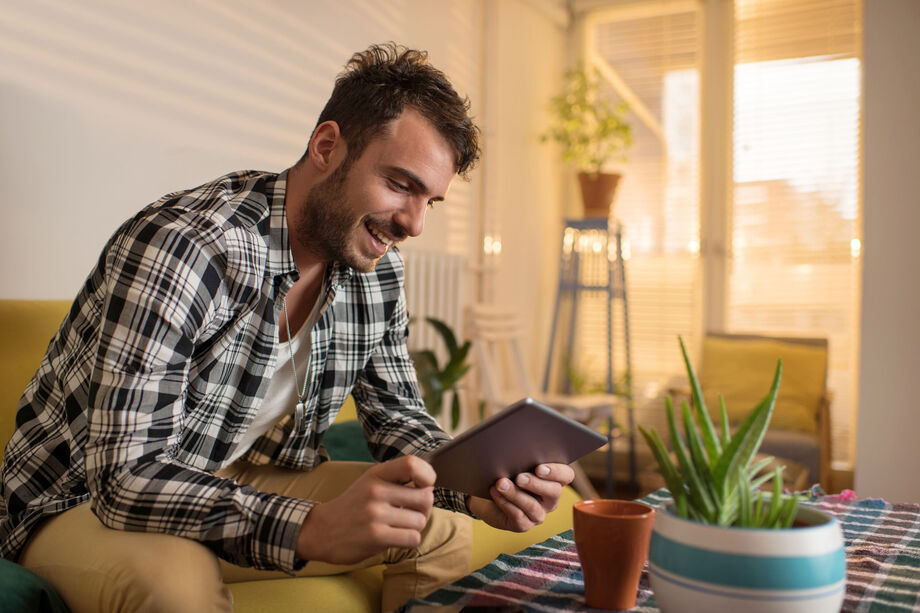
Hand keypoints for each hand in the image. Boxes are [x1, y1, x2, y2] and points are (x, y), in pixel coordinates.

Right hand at [296, 455, 434, 564]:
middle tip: (411, 513)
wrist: (321, 531)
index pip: (412, 464)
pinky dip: (409, 541)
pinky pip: (412, 539)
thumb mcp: (370, 483)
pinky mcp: (376, 537)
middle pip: (425, 497)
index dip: (427, 475)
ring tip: (398, 527)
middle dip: (424, 509)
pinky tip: (395, 538)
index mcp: (376, 474)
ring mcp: (375, 514)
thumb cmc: (353, 507)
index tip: (424, 486)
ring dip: (414, 527)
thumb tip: (430, 488)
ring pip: (420, 521)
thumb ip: (398, 480)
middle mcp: (376, 491)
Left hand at [467, 463, 574, 531]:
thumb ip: (522, 458)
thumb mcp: (515, 463)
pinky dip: (505, 503)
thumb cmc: (505, 474)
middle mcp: (550, 499)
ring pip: (533, 506)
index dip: (556, 472)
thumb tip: (518, 451)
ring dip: (516, 494)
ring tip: (501, 483)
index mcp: (553, 480)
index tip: (539, 468)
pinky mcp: (524, 525)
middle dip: (536, 484)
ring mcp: (538, 514)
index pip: (566, 475)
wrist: (486, 495)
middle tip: (519, 477)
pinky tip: (495, 492)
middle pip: (554, 492)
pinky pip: (518, 516)